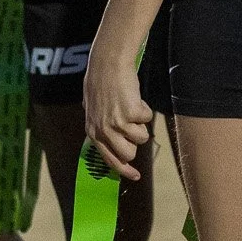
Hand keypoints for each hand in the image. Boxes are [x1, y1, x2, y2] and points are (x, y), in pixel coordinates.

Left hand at [83, 36, 153, 181]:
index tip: (135, 176)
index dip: (124, 170)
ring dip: (141, 124)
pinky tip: (135, 98)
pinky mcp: (132, 113)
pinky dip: (146, 108)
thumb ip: (102, 128)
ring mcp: (118, 123)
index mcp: (93, 132)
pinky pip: (148, 119)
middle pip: (129, 154)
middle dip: (134, 142)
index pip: (109, 160)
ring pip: (141, 138)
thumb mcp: (94, 110)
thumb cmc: (101, 83)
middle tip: (132, 126)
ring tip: (131, 107)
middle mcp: (104, 131)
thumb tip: (115, 145)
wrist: (107, 64)